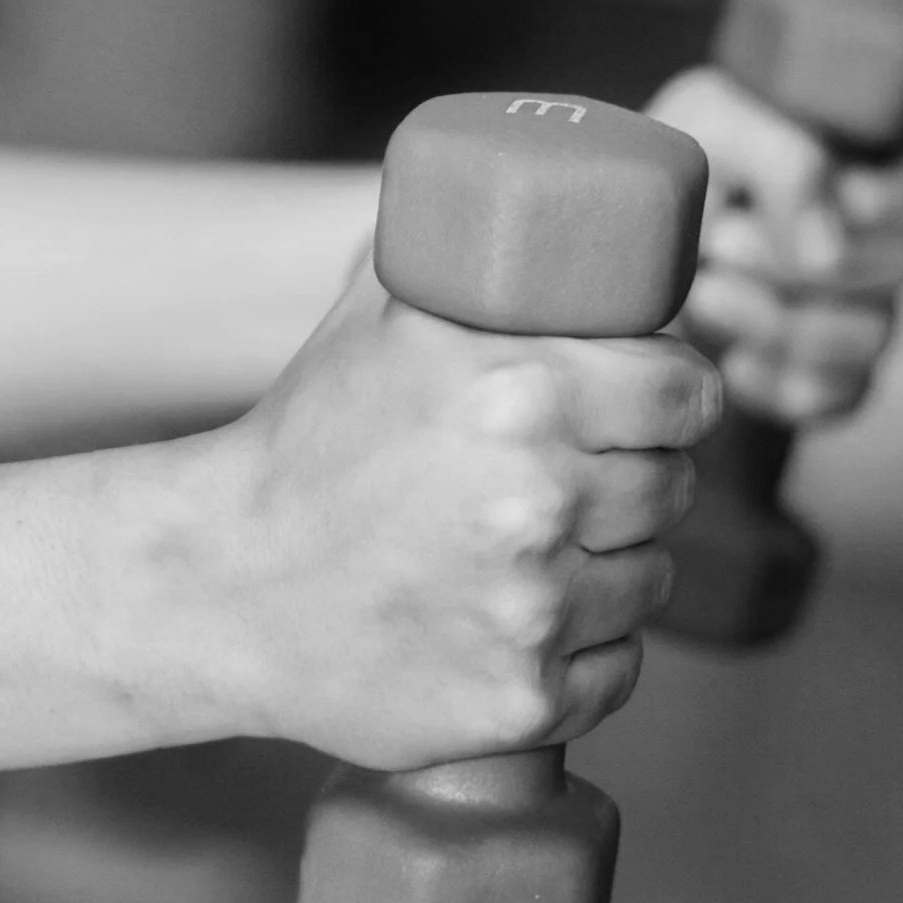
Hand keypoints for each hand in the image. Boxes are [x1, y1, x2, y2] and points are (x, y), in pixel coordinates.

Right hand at [205, 258, 719, 771]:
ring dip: (612, 567)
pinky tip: (523, 626)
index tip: (656, 407)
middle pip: (673, 487)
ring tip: (536, 552)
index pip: (685, 394)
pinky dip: (586, 654)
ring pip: (649, 581)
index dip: (677, 398)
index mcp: (522, 392)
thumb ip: (465, 255)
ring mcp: (533, 612)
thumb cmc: (304, 442)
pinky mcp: (522, 701)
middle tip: (576, 478)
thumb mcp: (380, 317)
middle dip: (637, 478)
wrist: (216, 585)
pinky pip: (619, 670)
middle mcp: (539, 501)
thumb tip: (543, 201)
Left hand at [649, 66, 902, 425]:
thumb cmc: (675, 167)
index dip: (902, 198)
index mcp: (869, 167)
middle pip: (900, 265)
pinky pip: (837, 397)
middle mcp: (879, 245)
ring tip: (705, 293)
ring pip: (872, 336)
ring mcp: (858, 316)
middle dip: (800, 258)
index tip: (834, 193)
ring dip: (780, 318)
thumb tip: (829, 253)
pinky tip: (729, 358)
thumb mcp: (713, 122)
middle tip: (721, 241)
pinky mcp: (826, 379)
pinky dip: (778, 382)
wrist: (615, 246)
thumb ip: (784, 161)